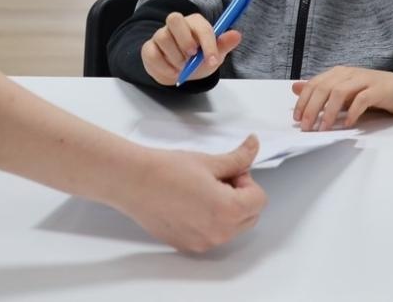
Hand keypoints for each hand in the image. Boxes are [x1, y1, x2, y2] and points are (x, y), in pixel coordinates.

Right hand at [116, 139, 265, 252]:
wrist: (133, 181)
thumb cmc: (165, 171)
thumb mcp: (209, 161)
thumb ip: (238, 158)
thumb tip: (253, 146)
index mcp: (228, 210)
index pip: (259, 199)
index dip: (246, 181)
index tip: (229, 172)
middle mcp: (218, 233)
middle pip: (249, 217)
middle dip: (240, 197)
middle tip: (217, 179)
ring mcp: (202, 242)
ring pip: (231, 228)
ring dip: (225, 210)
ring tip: (201, 191)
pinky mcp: (187, 245)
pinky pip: (210, 235)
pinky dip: (208, 221)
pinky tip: (189, 203)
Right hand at [141, 12, 242, 85]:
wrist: (179, 74)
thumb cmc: (198, 60)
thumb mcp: (214, 55)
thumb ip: (223, 44)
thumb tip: (237, 34)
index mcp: (195, 23)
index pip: (201, 26)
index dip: (207, 44)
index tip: (212, 61)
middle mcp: (176, 25)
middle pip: (173, 18)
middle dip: (184, 40)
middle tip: (192, 56)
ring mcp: (160, 35)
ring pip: (163, 37)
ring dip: (175, 58)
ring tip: (183, 68)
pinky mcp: (149, 48)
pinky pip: (152, 53)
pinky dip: (164, 67)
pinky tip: (173, 72)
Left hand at [291, 66, 392, 130]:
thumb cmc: (371, 91)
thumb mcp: (343, 90)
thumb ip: (321, 90)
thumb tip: (295, 88)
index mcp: (338, 73)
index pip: (314, 84)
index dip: (303, 101)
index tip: (297, 118)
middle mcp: (348, 74)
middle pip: (324, 88)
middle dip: (312, 108)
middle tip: (307, 127)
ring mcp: (363, 80)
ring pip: (339, 92)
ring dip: (329, 112)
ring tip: (324, 128)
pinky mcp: (377, 90)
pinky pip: (362, 100)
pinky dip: (352, 112)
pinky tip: (347, 124)